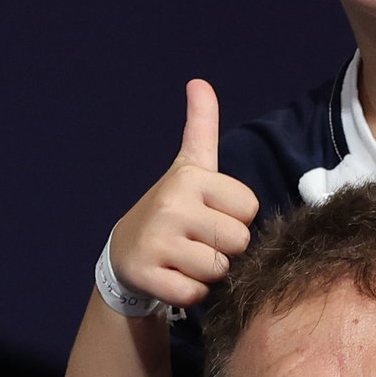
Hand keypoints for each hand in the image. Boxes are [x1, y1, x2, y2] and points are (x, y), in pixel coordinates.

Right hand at [103, 82, 259, 311]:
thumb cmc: (173, 208)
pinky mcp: (147, 275)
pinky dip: (189, 293)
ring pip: (218, 270)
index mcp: (189, 177)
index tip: (210, 214)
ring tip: (184, 259)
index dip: (235, 217)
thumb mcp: (189, 166)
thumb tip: (199, 81)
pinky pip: (194, 294)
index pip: (249, 208)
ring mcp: (157, 241)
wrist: (126, 251)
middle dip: (224, 248)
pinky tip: (172, 277)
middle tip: (198, 241)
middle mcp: (171, 205)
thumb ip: (201, 127)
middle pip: (238, 241)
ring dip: (207, 273)